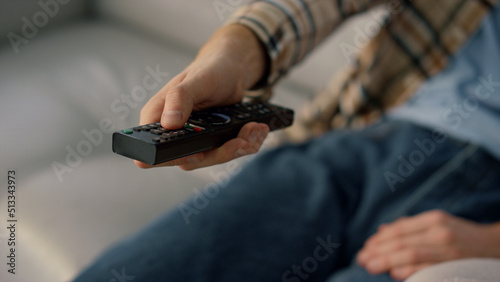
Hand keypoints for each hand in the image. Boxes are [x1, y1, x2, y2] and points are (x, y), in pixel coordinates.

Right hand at [135, 24, 269, 169]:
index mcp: (157, 117)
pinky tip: (257, 130)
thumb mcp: (197, 80)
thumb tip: (169, 123)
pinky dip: (247, 143)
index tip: (200, 153)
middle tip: (243, 141)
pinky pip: (228, 152)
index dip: (175, 157)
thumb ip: (180, 98)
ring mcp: (193, 140)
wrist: (231, 70)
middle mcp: (173, 133)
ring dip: (239, 147)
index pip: (155, 151)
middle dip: (221, 152)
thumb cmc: (210, 69)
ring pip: (213, 158)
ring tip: (256, 129)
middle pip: (190, 159)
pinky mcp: (212, 142)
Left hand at [356, 210, 499, 280]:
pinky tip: (394, 274)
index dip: (379, 240)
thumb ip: (410, 227)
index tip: (366, 248)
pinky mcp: (456, 266)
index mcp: (433, 220)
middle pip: (401, 242)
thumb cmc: (461, 236)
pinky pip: (428, 269)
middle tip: (362, 259)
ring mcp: (449, 250)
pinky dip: (410, 271)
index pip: (399, 229)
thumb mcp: (437, 224)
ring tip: (370, 267)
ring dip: (386, 261)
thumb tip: (382, 230)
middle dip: (377, 251)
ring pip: (411, 254)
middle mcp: (440, 232)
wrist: (496, 247)